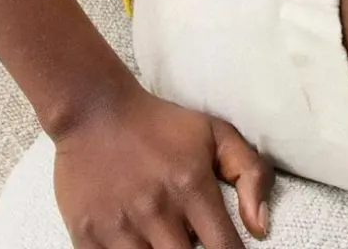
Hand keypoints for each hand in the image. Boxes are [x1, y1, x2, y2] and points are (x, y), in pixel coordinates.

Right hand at [53, 82, 273, 246]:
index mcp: (191, 185)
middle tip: (191, 239)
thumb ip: (250, 172)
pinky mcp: (87, 237)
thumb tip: (260, 228)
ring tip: (165, 238)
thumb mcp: (215, 133)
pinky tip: (138, 241)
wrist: (95, 112)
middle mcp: (156, 210)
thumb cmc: (161, 126)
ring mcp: (118, 227)